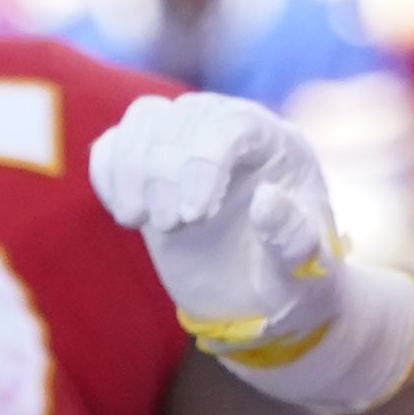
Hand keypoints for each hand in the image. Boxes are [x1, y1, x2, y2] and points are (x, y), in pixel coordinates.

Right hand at [86, 91, 413, 412]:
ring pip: (146, 118)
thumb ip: (293, 239)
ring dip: (130, 167)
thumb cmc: (290, 281)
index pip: (231, 124)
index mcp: (278, 145)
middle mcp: (232, 130)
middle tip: (168, 227)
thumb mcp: (305, 270)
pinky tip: (126, 213)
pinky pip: (116, 143)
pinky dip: (108, 171)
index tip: (192, 216)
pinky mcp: (152, 167)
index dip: (203, 162)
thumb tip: (266, 199)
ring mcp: (189, 144)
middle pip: (183, 117)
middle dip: (163, 173)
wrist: (260, 297)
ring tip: (138, 220)